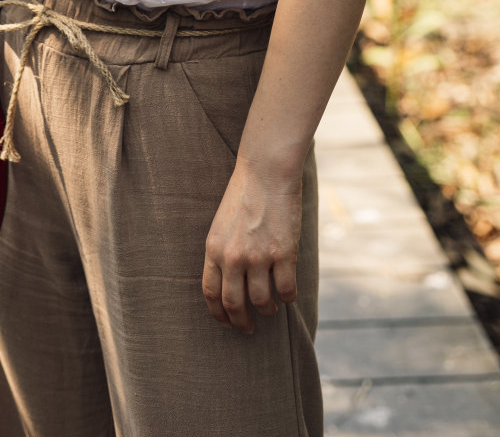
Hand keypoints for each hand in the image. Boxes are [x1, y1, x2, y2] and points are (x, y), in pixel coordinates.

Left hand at [202, 154, 302, 332]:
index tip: (227, 323)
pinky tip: (288, 294)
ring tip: (271, 308)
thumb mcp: (221, 224)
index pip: (211, 294)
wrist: (265, 172)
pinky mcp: (283, 254)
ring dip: (267, 310)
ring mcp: (258, 256)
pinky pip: (287, 290)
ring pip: (262, 302)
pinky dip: (288, 297)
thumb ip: (222, 253)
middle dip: (242, 322)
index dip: (219, 315)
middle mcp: (233, 257)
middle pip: (234, 304)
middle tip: (249, 328)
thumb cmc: (244, 195)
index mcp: (214, 249)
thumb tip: (229, 284)